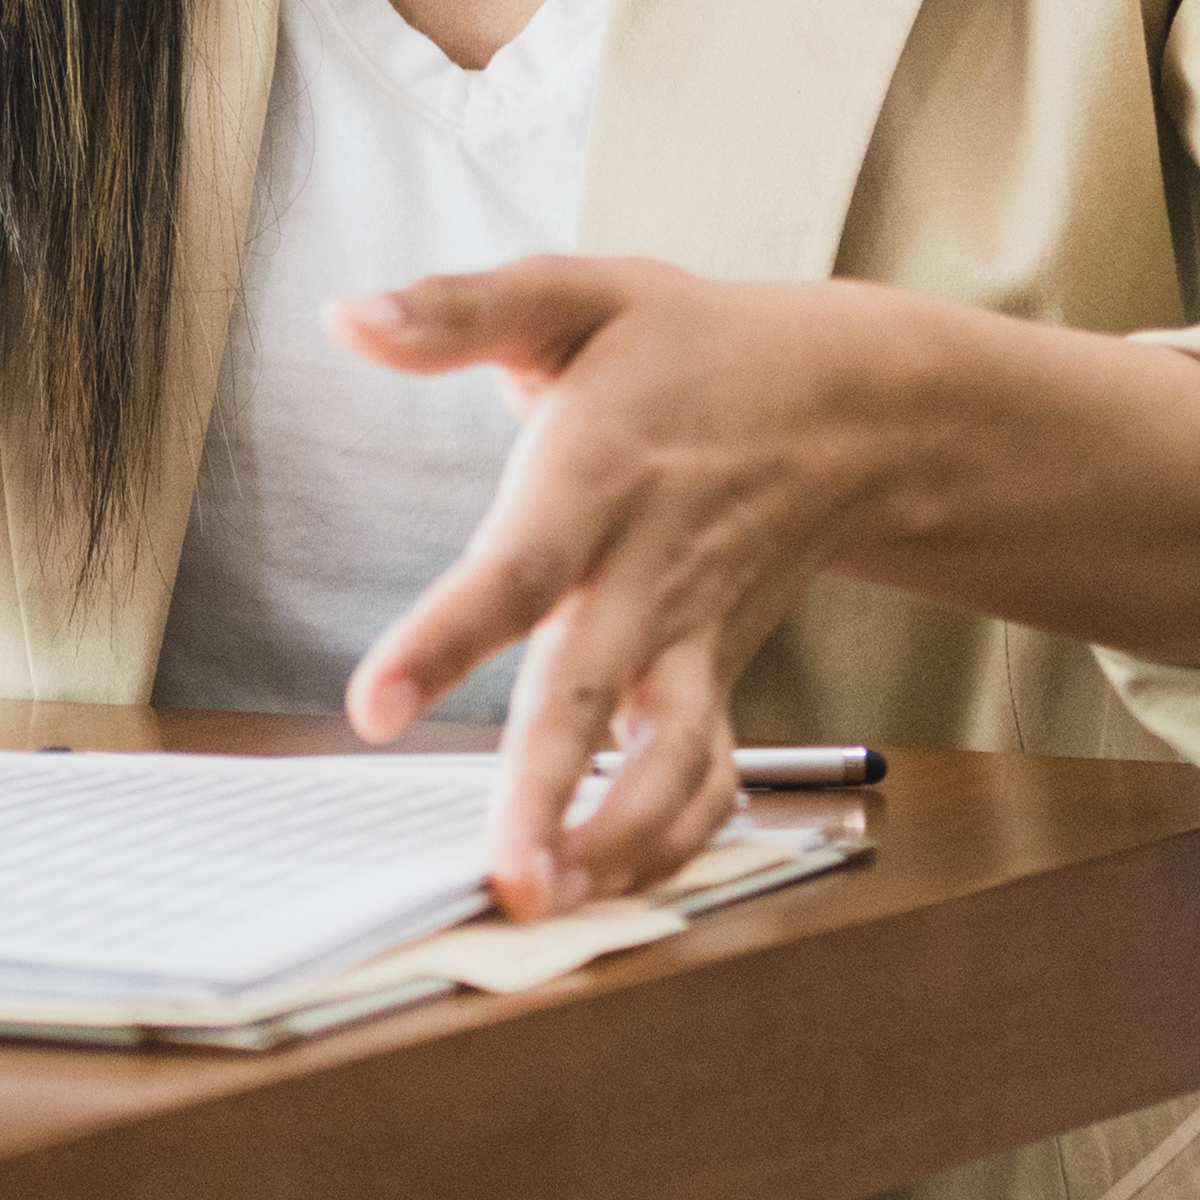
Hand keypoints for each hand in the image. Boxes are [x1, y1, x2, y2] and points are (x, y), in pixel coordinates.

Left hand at [335, 257, 908, 919]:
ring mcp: (694, 638)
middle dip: (549, 794)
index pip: (516, 570)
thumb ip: (460, 310)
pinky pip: (710, 776)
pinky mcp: (719, 675)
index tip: (373, 707)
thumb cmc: (689, 345)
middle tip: (507, 883)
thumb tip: (347, 317)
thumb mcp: (576, 296)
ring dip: (621, 840)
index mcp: (598, 478)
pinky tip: (610, 883)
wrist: (853, 403)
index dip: (447, 643)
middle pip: (594, 696)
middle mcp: (648, 574)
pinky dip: (674, 837)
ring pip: (671, 760)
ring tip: (553, 904)